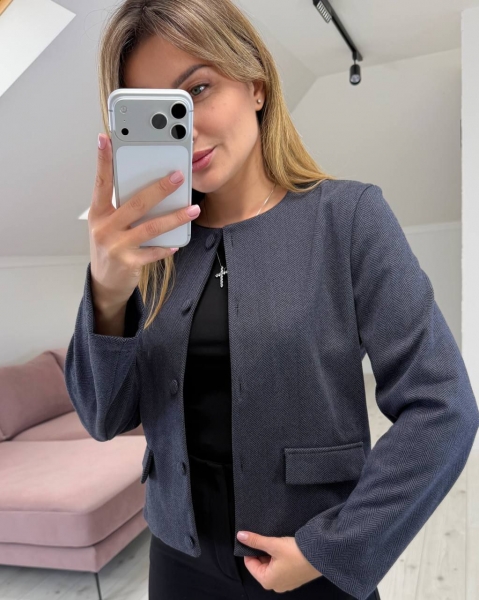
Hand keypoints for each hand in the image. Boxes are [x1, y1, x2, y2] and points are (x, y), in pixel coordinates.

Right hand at [89, 133, 200, 307]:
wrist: (105, 282)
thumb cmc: (110, 245)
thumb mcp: (109, 224)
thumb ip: (122, 206)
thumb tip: (152, 187)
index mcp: (98, 212)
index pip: (100, 182)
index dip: (102, 160)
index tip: (106, 138)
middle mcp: (104, 228)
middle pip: (135, 203)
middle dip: (159, 188)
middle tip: (178, 175)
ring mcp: (116, 246)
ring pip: (150, 227)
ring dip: (175, 217)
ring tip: (193, 209)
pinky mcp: (128, 262)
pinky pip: (153, 251)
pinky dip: (167, 246)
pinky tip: (179, 241)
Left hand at [236, 531, 322, 592]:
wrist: (321, 555)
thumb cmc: (295, 553)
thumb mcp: (273, 544)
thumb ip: (255, 541)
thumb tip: (240, 536)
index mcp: (267, 581)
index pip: (250, 563)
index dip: (251, 549)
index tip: (255, 538)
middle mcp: (275, 585)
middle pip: (260, 565)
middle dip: (262, 552)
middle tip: (269, 539)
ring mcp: (285, 583)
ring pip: (271, 565)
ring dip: (271, 553)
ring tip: (277, 543)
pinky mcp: (294, 578)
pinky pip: (280, 567)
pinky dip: (280, 558)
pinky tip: (285, 548)